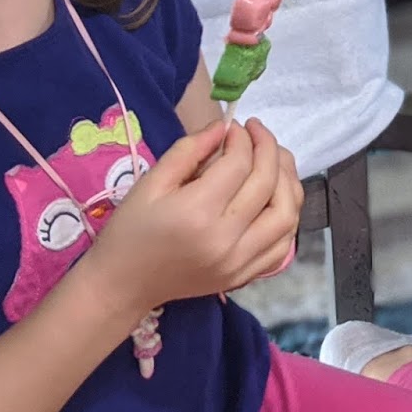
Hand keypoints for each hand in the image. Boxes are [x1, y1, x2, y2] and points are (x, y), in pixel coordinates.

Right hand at [83, 118, 301, 311]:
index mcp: (198, 213)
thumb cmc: (131, 230)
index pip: (239, 164)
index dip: (242, 138)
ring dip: (288, 180)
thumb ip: (189, 150)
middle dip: (269, 149)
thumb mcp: (151, 182)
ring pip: (287, 214)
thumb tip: (224, 126)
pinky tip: (276, 196)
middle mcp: (226, 239)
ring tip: (274, 160)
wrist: (123, 285)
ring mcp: (240, 262)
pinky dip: (288, 215)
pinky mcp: (245, 276)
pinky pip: (284, 244)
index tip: (234, 127)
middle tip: (257, 133)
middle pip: (268, 184)